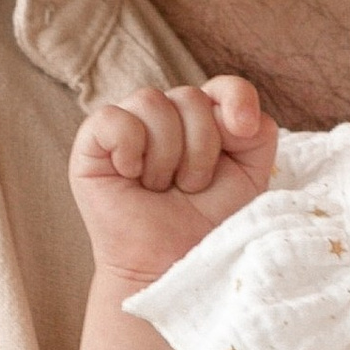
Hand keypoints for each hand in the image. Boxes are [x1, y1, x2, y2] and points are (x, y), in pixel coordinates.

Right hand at [69, 76, 278, 288]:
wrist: (170, 264)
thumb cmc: (207, 224)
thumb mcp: (250, 177)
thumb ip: (258, 133)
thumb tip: (234, 114)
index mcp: (202, 119)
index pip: (223, 86)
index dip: (236, 100)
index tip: (242, 131)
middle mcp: (164, 115)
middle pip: (190, 97)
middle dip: (200, 151)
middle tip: (189, 188)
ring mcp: (126, 125)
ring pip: (153, 102)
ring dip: (167, 156)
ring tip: (161, 188)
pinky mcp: (91, 142)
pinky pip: (114, 118)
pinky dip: (129, 148)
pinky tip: (131, 176)